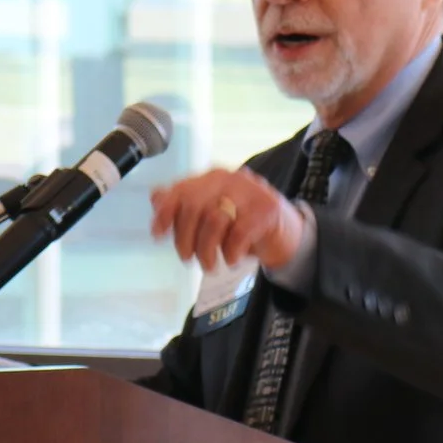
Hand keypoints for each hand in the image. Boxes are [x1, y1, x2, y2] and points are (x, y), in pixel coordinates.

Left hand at [150, 168, 307, 271]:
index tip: (158, 235)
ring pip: (214, 220)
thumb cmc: (243, 223)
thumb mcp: (212, 213)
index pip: (180, 190)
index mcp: (212, 178)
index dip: (166, 213)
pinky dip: (230, 253)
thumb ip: (184, 205)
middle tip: (188, 258)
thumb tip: (156, 198)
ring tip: (210, 265)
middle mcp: (230, 179)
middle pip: (194, 206)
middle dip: (185, 238)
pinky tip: (232, 260)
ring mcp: (250, 192)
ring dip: (206, 250)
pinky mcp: (267, 210)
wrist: (285, 232)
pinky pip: (238, 234)